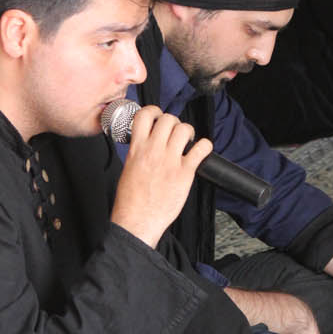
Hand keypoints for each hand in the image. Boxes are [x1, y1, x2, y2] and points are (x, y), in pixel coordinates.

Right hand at [110, 105, 212, 247]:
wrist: (137, 222)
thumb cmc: (130, 202)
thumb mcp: (128, 169)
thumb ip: (138, 153)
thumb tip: (145, 145)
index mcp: (137, 149)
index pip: (144, 115)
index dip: (153, 111)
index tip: (157, 116)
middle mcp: (153, 151)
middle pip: (168, 119)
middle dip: (173, 122)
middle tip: (174, 132)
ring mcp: (170, 161)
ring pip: (184, 129)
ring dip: (188, 132)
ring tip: (187, 141)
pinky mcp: (185, 173)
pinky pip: (201, 148)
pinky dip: (204, 146)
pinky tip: (200, 152)